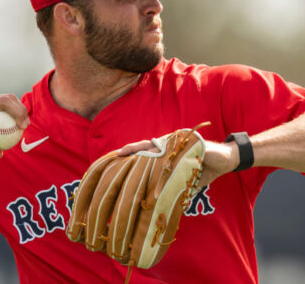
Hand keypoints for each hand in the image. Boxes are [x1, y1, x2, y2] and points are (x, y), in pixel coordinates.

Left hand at [117, 139, 238, 187]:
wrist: (227, 159)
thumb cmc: (206, 168)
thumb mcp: (187, 178)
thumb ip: (176, 185)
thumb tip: (167, 203)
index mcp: (170, 152)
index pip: (149, 152)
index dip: (135, 153)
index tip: (119, 157)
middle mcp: (172, 144)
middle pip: (148, 145)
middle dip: (133, 149)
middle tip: (118, 153)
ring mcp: (179, 141)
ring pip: (156, 144)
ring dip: (142, 148)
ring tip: (127, 152)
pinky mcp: (188, 142)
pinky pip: (173, 147)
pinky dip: (162, 151)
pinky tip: (151, 154)